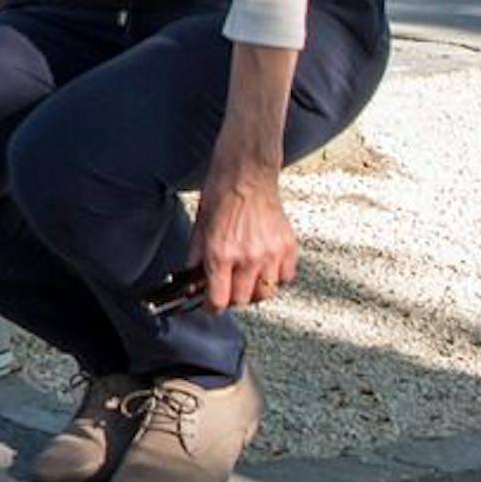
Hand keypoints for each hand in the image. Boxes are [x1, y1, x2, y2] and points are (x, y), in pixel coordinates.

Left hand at [184, 164, 299, 312]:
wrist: (247, 173)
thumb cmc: (221, 195)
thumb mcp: (200, 228)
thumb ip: (196, 259)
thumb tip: (192, 281)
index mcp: (221, 254)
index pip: (219, 300)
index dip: (212, 307)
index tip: (210, 306)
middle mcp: (248, 258)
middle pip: (243, 301)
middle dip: (232, 298)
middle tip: (227, 289)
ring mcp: (271, 254)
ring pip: (266, 293)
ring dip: (254, 291)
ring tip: (246, 278)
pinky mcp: (288, 247)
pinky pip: (285, 278)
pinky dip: (275, 278)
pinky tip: (265, 266)